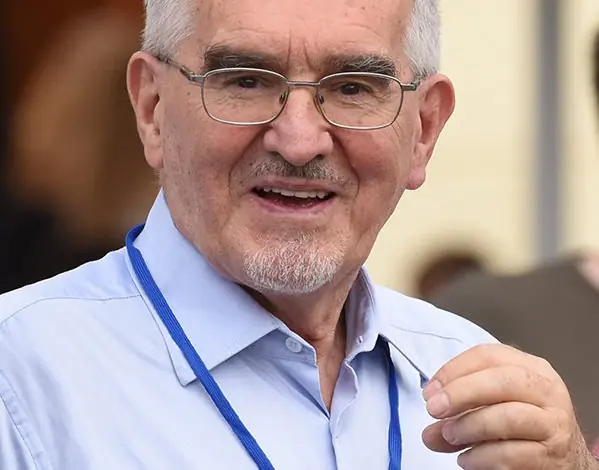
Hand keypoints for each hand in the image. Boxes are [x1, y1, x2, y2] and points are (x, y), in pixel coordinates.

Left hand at [421, 344, 597, 469]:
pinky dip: (480, 457)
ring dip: (469, 427)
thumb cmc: (523, 427)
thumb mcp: (492, 407)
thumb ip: (459, 413)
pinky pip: (510, 454)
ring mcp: (553, 424)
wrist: (566, 462)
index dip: (453, 370)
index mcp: (530, 368)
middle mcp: (547, 391)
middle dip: (461, 392)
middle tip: (434, 409)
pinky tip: (467, 459)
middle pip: (501, 380)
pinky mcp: (552, 456)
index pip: (488, 355)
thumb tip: (430, 432)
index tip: (430, 390)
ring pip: (507, 417)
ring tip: (449, 436)